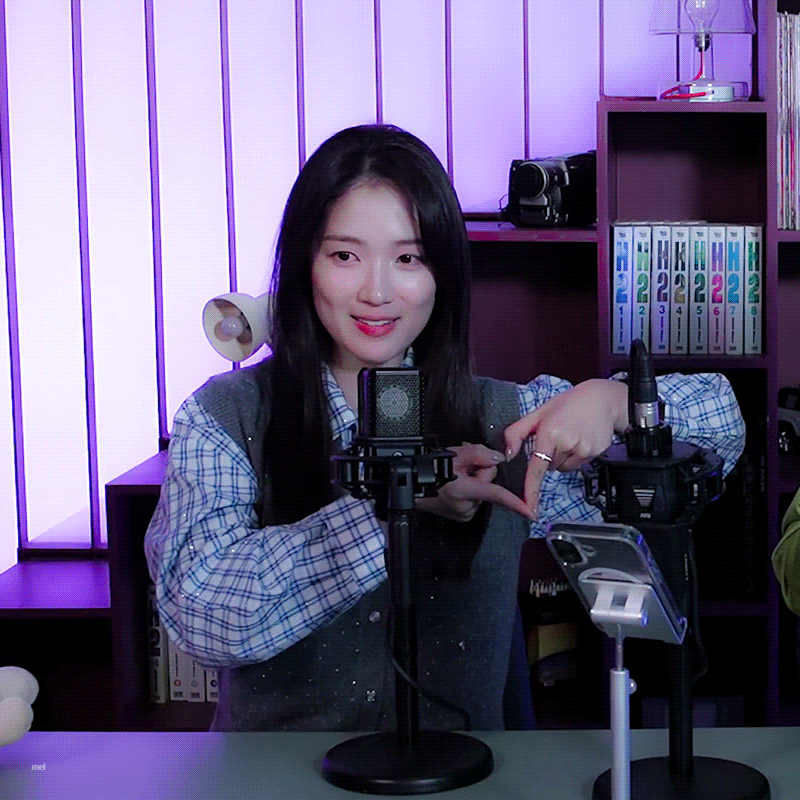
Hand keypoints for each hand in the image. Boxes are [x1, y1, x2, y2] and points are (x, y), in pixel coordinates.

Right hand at [416, 442, 534, 521]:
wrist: (413, 484)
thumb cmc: (429, 470)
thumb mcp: (454, 455)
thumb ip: (479, 453)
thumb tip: (497, 459)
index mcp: (465, 491)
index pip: (497, 495)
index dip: (516, 503)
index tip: (531, 512)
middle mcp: (467, 506)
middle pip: (489, 483)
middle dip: (480, 472)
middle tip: (463, 465)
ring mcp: (464, 513)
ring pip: (482, 490)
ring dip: (474, 480)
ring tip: (456, 474)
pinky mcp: (462, 515)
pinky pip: (475, 498)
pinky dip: (469, 490)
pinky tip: (456, 483)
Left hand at [504, 379, 627, 517]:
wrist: (601, 399)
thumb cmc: (567, 405)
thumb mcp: (538, 413)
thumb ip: (516, 433)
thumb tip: (506, 454)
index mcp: (548, 432)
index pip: (536, 467)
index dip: (531, 489)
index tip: (529, 508)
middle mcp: (566, 443)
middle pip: (549, 467)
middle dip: (549, 455)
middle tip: (557, 435)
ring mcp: (582, 450)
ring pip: (563, 467)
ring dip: (562, 457)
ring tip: (570, 436)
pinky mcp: (594, 454)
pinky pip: (577, 465)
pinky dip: (575, 457)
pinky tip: (579, 440)